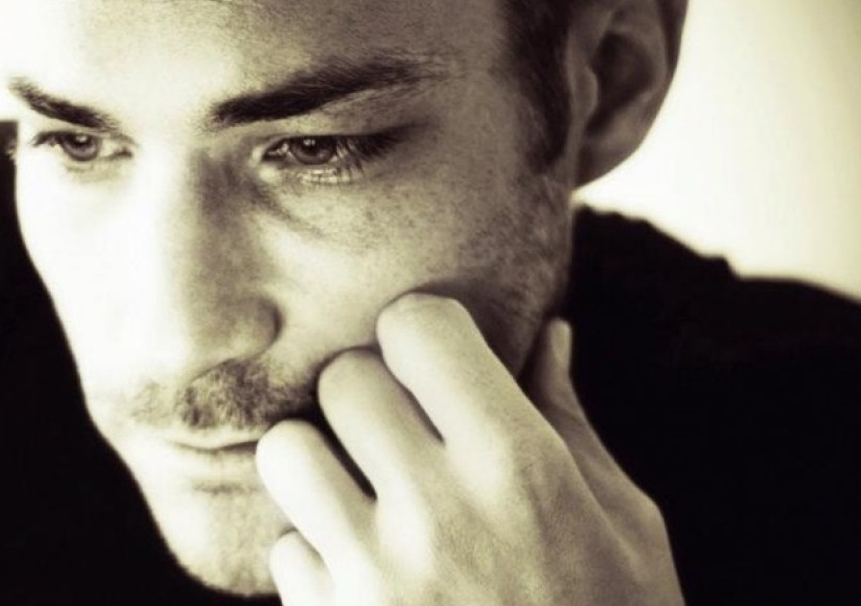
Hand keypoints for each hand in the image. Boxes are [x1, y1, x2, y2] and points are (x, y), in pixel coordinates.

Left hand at [255, 293, 682, 604]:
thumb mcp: (623, 526)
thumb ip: (568, 422)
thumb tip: (547, 333)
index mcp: (520, 468)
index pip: (416, 327)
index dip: (422, 334)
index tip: (436, 362)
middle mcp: (437, 514)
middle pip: (345, 378)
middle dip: (369, 392)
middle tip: (401, 431)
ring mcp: (374, 580)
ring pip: (286, 452)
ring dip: (319, 463)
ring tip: (365, 494)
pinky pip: (284, 552)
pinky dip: (314, 557)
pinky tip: (366, 581)